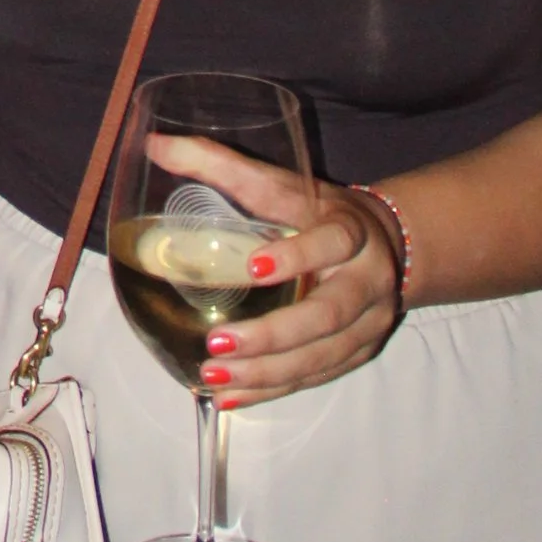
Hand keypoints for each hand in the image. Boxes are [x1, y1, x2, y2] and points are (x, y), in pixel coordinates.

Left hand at [153, 134, 401, 402]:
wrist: (386, 244)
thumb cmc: (316, 210)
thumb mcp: (280, 181)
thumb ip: (220, 164)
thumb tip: (155, 145)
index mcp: (350, 230)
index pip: (331, 242)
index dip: (297, 256)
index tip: (253, 267)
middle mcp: (367, 279)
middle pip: (328, 315)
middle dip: (274, 334)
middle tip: (217, 343)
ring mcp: (368, 322)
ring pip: (322, 356)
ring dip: (267, 372)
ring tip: (213, 375)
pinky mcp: (359, 353)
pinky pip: (316, 377)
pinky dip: (273, 390)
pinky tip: (231, 396)